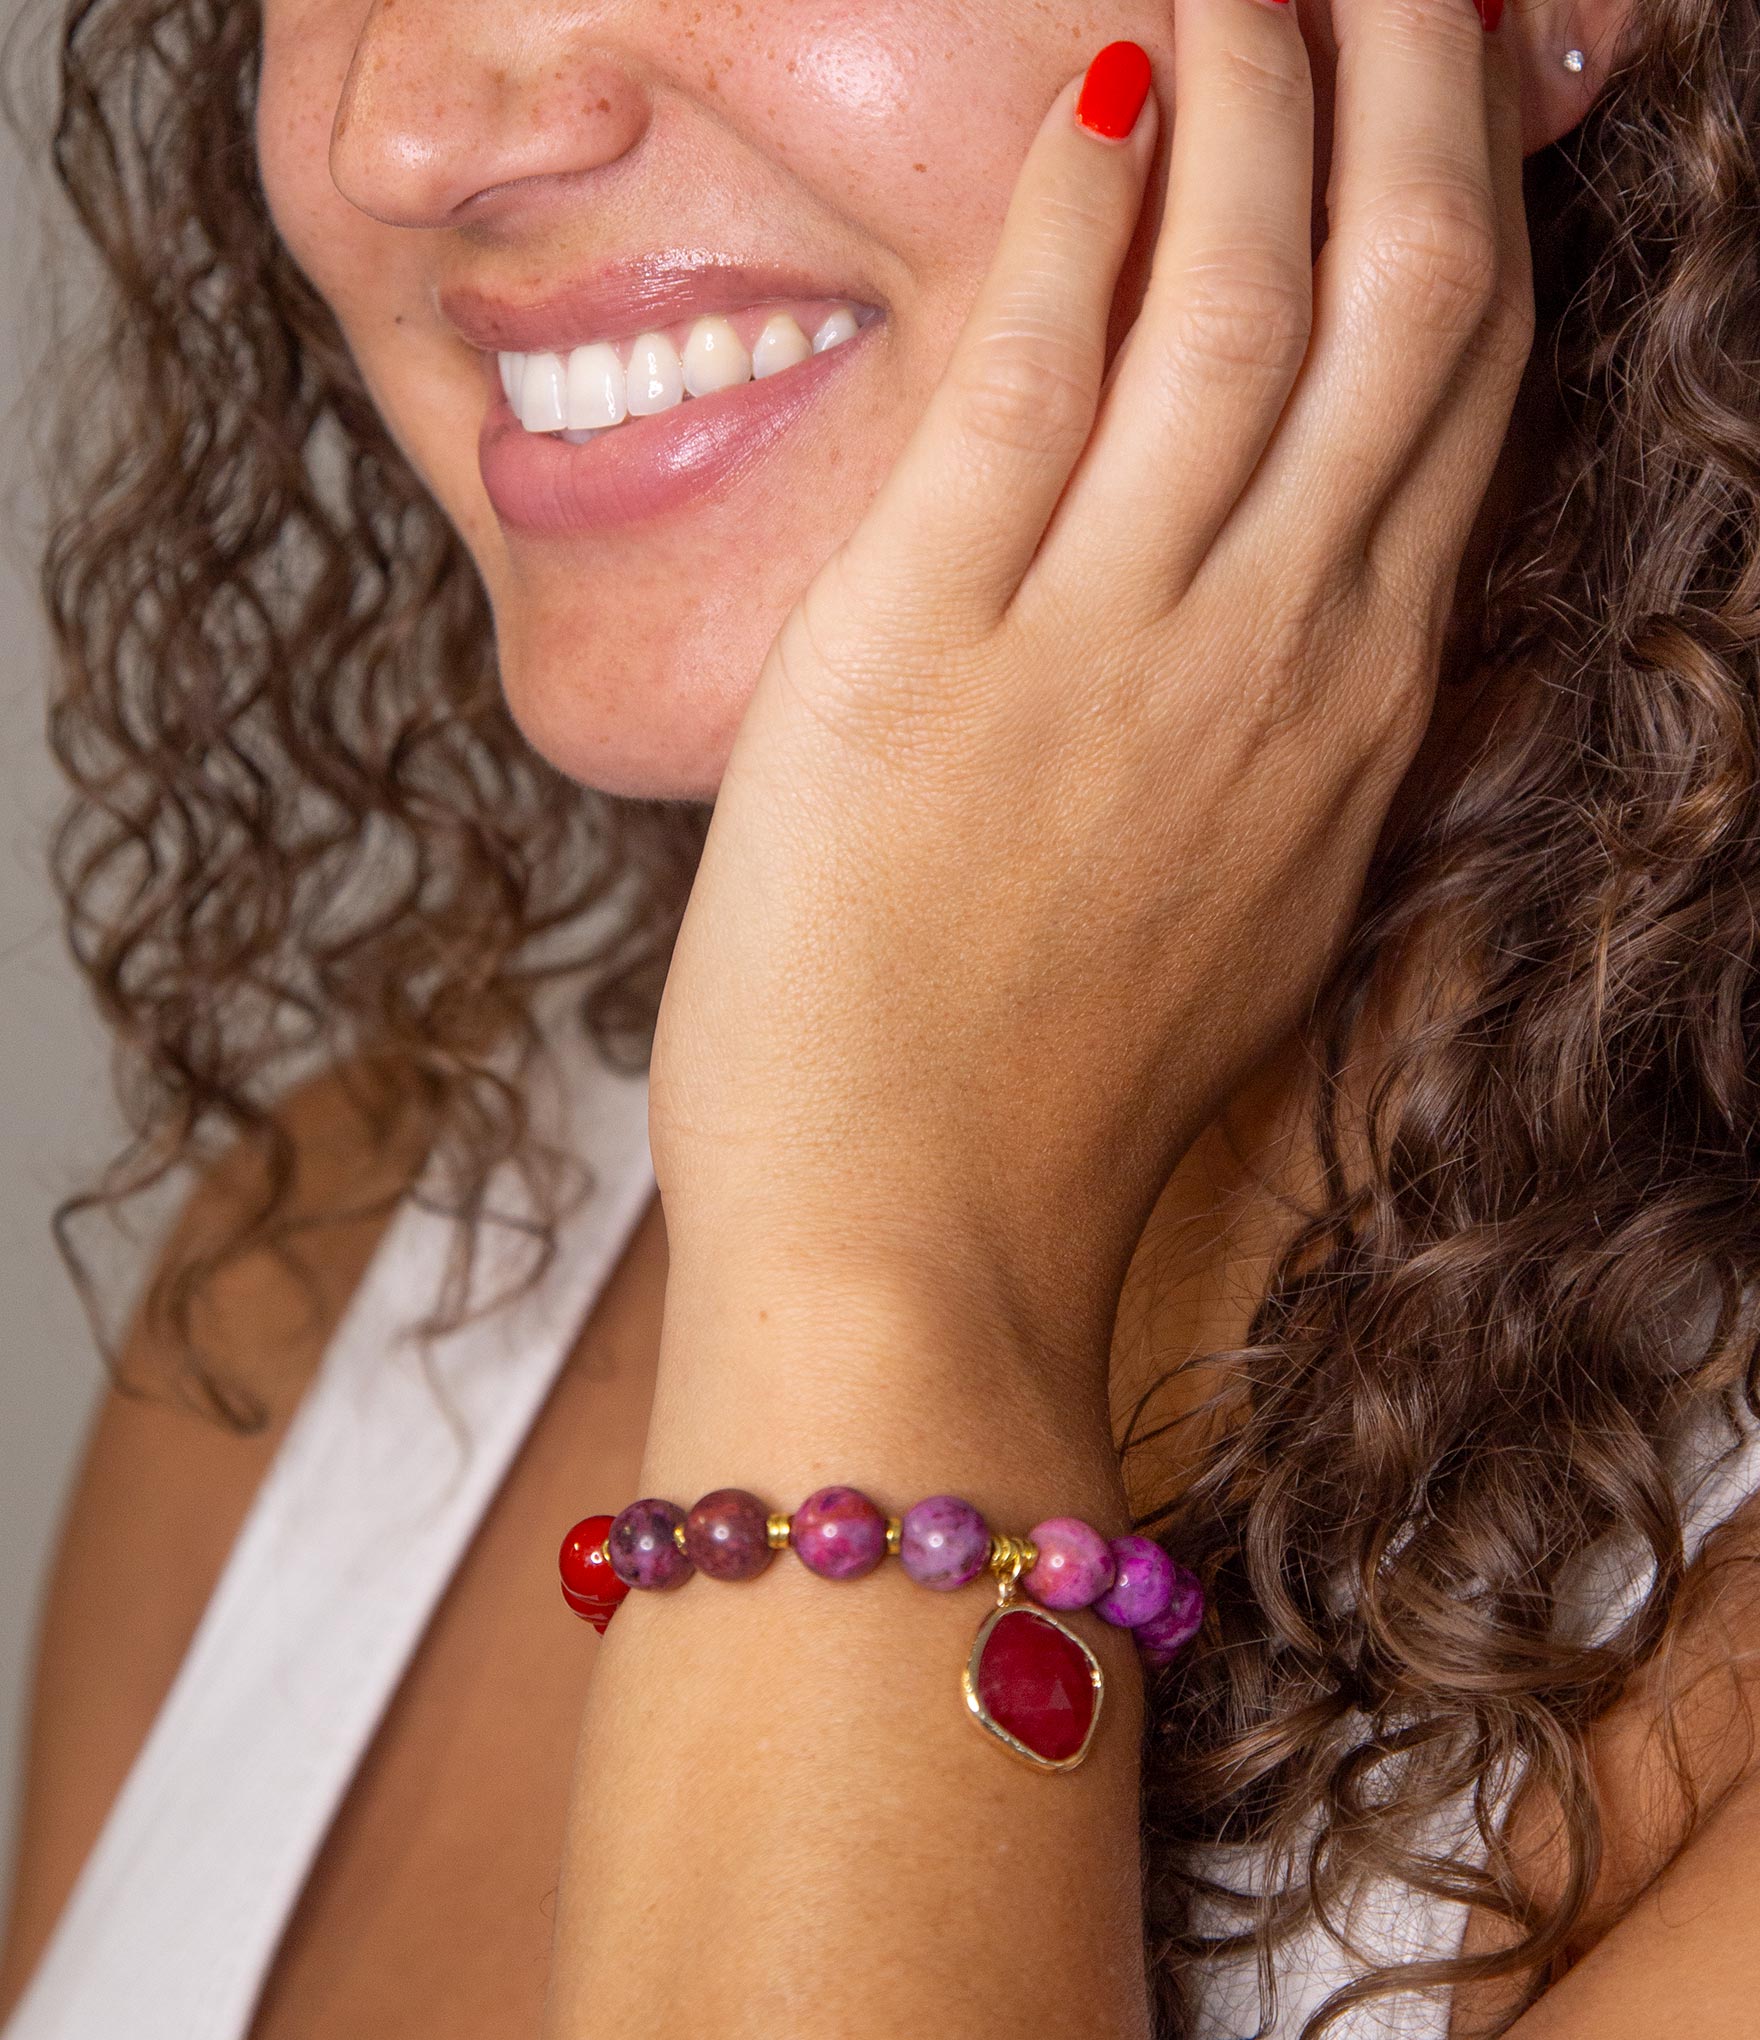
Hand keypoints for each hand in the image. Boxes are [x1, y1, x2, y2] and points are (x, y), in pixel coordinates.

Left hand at [647, 0, 1534, 1379]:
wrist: (915, 1241)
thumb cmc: (1049, 1096)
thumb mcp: (1231, 903)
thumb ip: (1281, 735)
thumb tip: (1287, 579)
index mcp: (1350, 718)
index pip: (1458, 400)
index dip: (1478, 210)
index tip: (1466, 86)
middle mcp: (1272, 655)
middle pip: (1402, 302)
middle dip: (1418, 87)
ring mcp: (1112, 648)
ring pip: (1246, 302)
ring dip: (1267, 88)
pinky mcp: (930, 650)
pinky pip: (1032, 380)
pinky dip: (1073, 216)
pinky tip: (1094, 88)